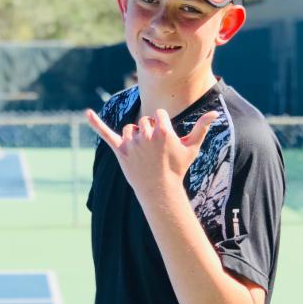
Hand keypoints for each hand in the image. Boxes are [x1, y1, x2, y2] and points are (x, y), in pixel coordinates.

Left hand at [86, 107, 217, 196]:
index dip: (163, 126)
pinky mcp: (120, 151)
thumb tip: (215, 112)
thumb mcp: (191, 148)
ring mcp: (132, 144)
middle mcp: (146, 135)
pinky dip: (96, 123)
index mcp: (163, 131)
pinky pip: (106, 134)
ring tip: (144, 155)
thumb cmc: (178, 168)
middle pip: (144, 121)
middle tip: (155, 151)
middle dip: (149, 132)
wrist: (160, 191)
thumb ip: (201, 128)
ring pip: (130, 129)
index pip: (159, 115)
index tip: (165, 141)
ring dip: (135, 137)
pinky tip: (86, 113)